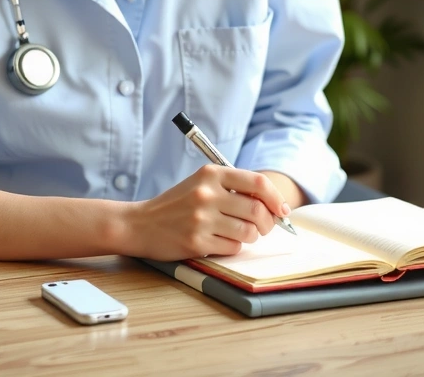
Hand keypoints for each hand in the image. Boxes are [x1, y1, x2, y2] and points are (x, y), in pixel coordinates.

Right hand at [124, 165, 289, 260]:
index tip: (282, 210)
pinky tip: (218, 242)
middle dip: (266, 223)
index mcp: (211, 174)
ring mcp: (201, 218)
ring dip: (250, 237)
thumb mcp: (201, 184)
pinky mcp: (197, 242)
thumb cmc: (177, 204)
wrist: (141, 223)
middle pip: (257, 210)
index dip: (276, 198)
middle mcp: (207, 193)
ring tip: (237, 234)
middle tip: (261, 227)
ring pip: (248, 232)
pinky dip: (232, 248)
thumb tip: (272, 204)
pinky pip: (232, 248)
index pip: (257, 182)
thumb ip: (233, 188)